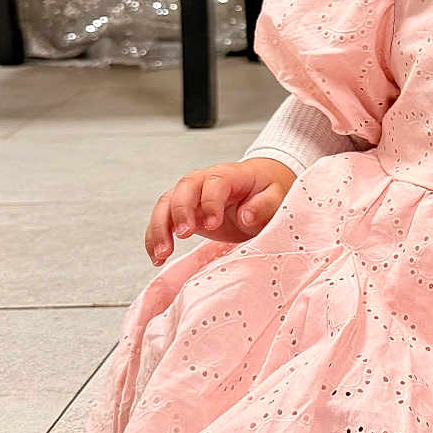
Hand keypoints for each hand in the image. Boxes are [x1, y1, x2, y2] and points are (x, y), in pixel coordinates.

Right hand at [145, 157, 297, 265]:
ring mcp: (191, 196)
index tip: (213, 224)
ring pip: (166, 203)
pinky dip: (155, 238)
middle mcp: (205, 181)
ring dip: (160, 227)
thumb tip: (246, 215)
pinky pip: (163, 220)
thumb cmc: (268, 192)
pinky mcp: (184, 212)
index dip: (211, 202)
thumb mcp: (277, 197)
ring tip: (162, 253)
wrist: (260, 189)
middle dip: (179, 211)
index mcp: (231, 175)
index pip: (214, 182)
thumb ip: (265, 205)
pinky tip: (157, 257)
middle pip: (184, 188)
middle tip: (183, 235)